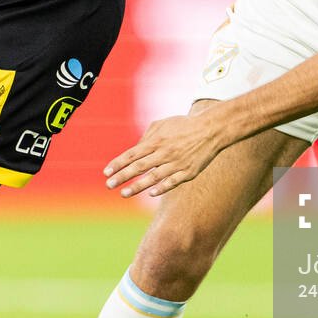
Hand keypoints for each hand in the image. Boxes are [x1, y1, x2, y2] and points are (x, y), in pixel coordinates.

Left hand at [104, 106, 233, 197]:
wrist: (211, 130)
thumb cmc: (184, 126)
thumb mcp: (163, 124)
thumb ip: (147, 137)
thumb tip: (134, 149)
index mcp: (156, 141)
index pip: (132, 154)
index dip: (118, 164)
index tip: (106, 173)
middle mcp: (164, 152)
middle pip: (139, 167)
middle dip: (122, 177)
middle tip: (109, 185)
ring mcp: (177, 163)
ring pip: (153, 177)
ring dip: (137, 186)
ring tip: (124, 193)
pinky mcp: (189, 172)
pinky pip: (173, 182)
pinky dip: (162, 188)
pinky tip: (151, 193)